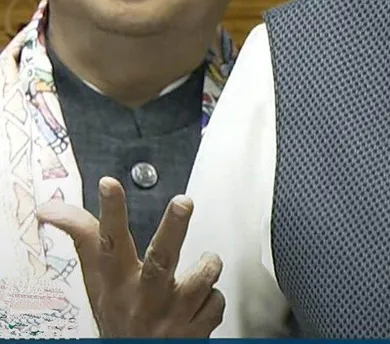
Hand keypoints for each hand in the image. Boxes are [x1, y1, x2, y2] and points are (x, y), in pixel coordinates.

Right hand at [36, 177, 224, 337]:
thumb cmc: (120, 316)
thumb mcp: (98, 282)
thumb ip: (85, 240)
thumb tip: (49, 209)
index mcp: (116, 283)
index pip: (107, 244)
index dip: (109, 213)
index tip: (108, 184)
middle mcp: (143, 298)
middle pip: (160, 257)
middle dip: (173, 227)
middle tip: (183, 202)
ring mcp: (171, 316)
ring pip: (204, 273)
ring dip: (207, 267)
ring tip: (193, 278)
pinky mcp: (196, 330)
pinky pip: (216, 299)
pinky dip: (211, 300)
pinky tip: (195, 309)